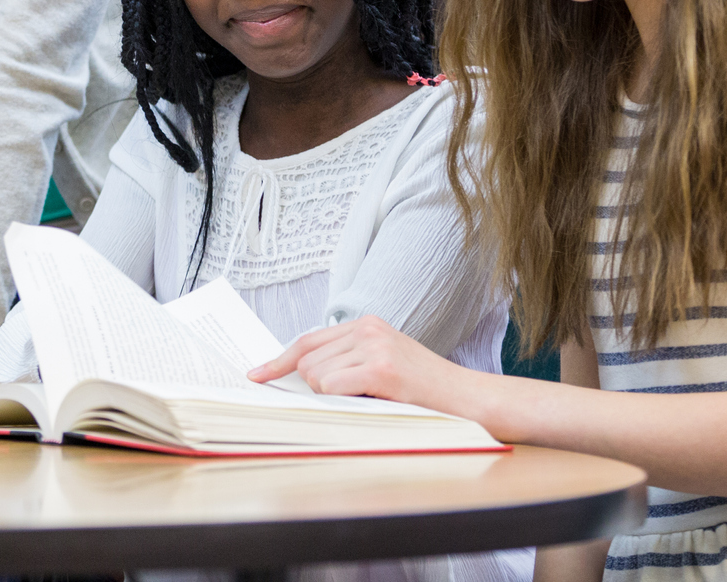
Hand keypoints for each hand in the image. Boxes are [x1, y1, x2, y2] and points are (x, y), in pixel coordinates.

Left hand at [248, 314, 471, 411]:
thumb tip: (302, 377)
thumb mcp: (383, 364)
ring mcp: (374, 346)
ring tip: (369, 399)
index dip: (279, 360)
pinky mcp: (381, 369)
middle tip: (348, 399)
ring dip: (332, 397)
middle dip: (314, 387)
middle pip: (308, 360)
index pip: (308, 340)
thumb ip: (347, 361)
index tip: (257, 375)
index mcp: (366, 324)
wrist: (469, 398)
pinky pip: (333, 386)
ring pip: (317, 375)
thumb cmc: (425, 390)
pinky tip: (370, 401)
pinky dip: (340, 400)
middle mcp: (367, 329)